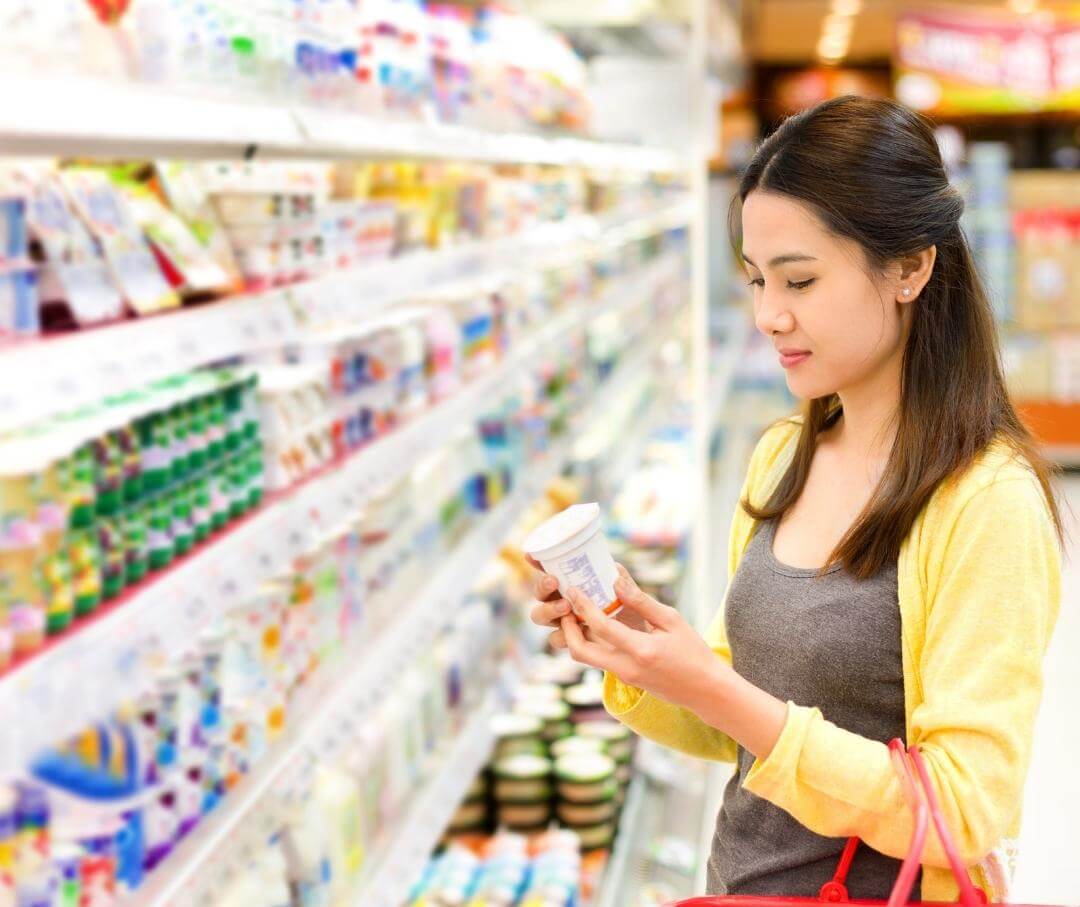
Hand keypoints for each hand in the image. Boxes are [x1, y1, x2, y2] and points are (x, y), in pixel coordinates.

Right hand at [529, 560, 648, 646]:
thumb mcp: (631, 592)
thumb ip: (625, 582)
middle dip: (542, 586)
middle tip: (555, 581)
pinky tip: (573, 629)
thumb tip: (615, 574)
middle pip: (539, 593)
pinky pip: (555, 638)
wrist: (641, 640)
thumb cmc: (633, 610)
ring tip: (566, 607)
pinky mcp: (570, 641)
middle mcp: (562, 600)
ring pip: (539, 615)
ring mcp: (563, 621)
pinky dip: (561, 634)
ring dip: (548, 609)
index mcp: (572, 583)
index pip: (549, 570)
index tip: (531, 555)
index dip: (537, 562)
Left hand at [556, 568, 731, 716]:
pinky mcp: (624, 679)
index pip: (601, 627)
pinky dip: (590, 642)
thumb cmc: (693, 651)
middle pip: (580, 651)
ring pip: (586, 658)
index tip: (573, 589)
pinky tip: (594, 624)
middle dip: (567, 628)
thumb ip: (641, 602)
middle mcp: (626, 668)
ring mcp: (623, 677)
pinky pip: (598, 660)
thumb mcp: (671, 620)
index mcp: (641, 651)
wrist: (705, 690)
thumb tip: (615, 580)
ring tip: (576, 612)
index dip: (583, 606)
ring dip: (575, 636)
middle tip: (565, 605)